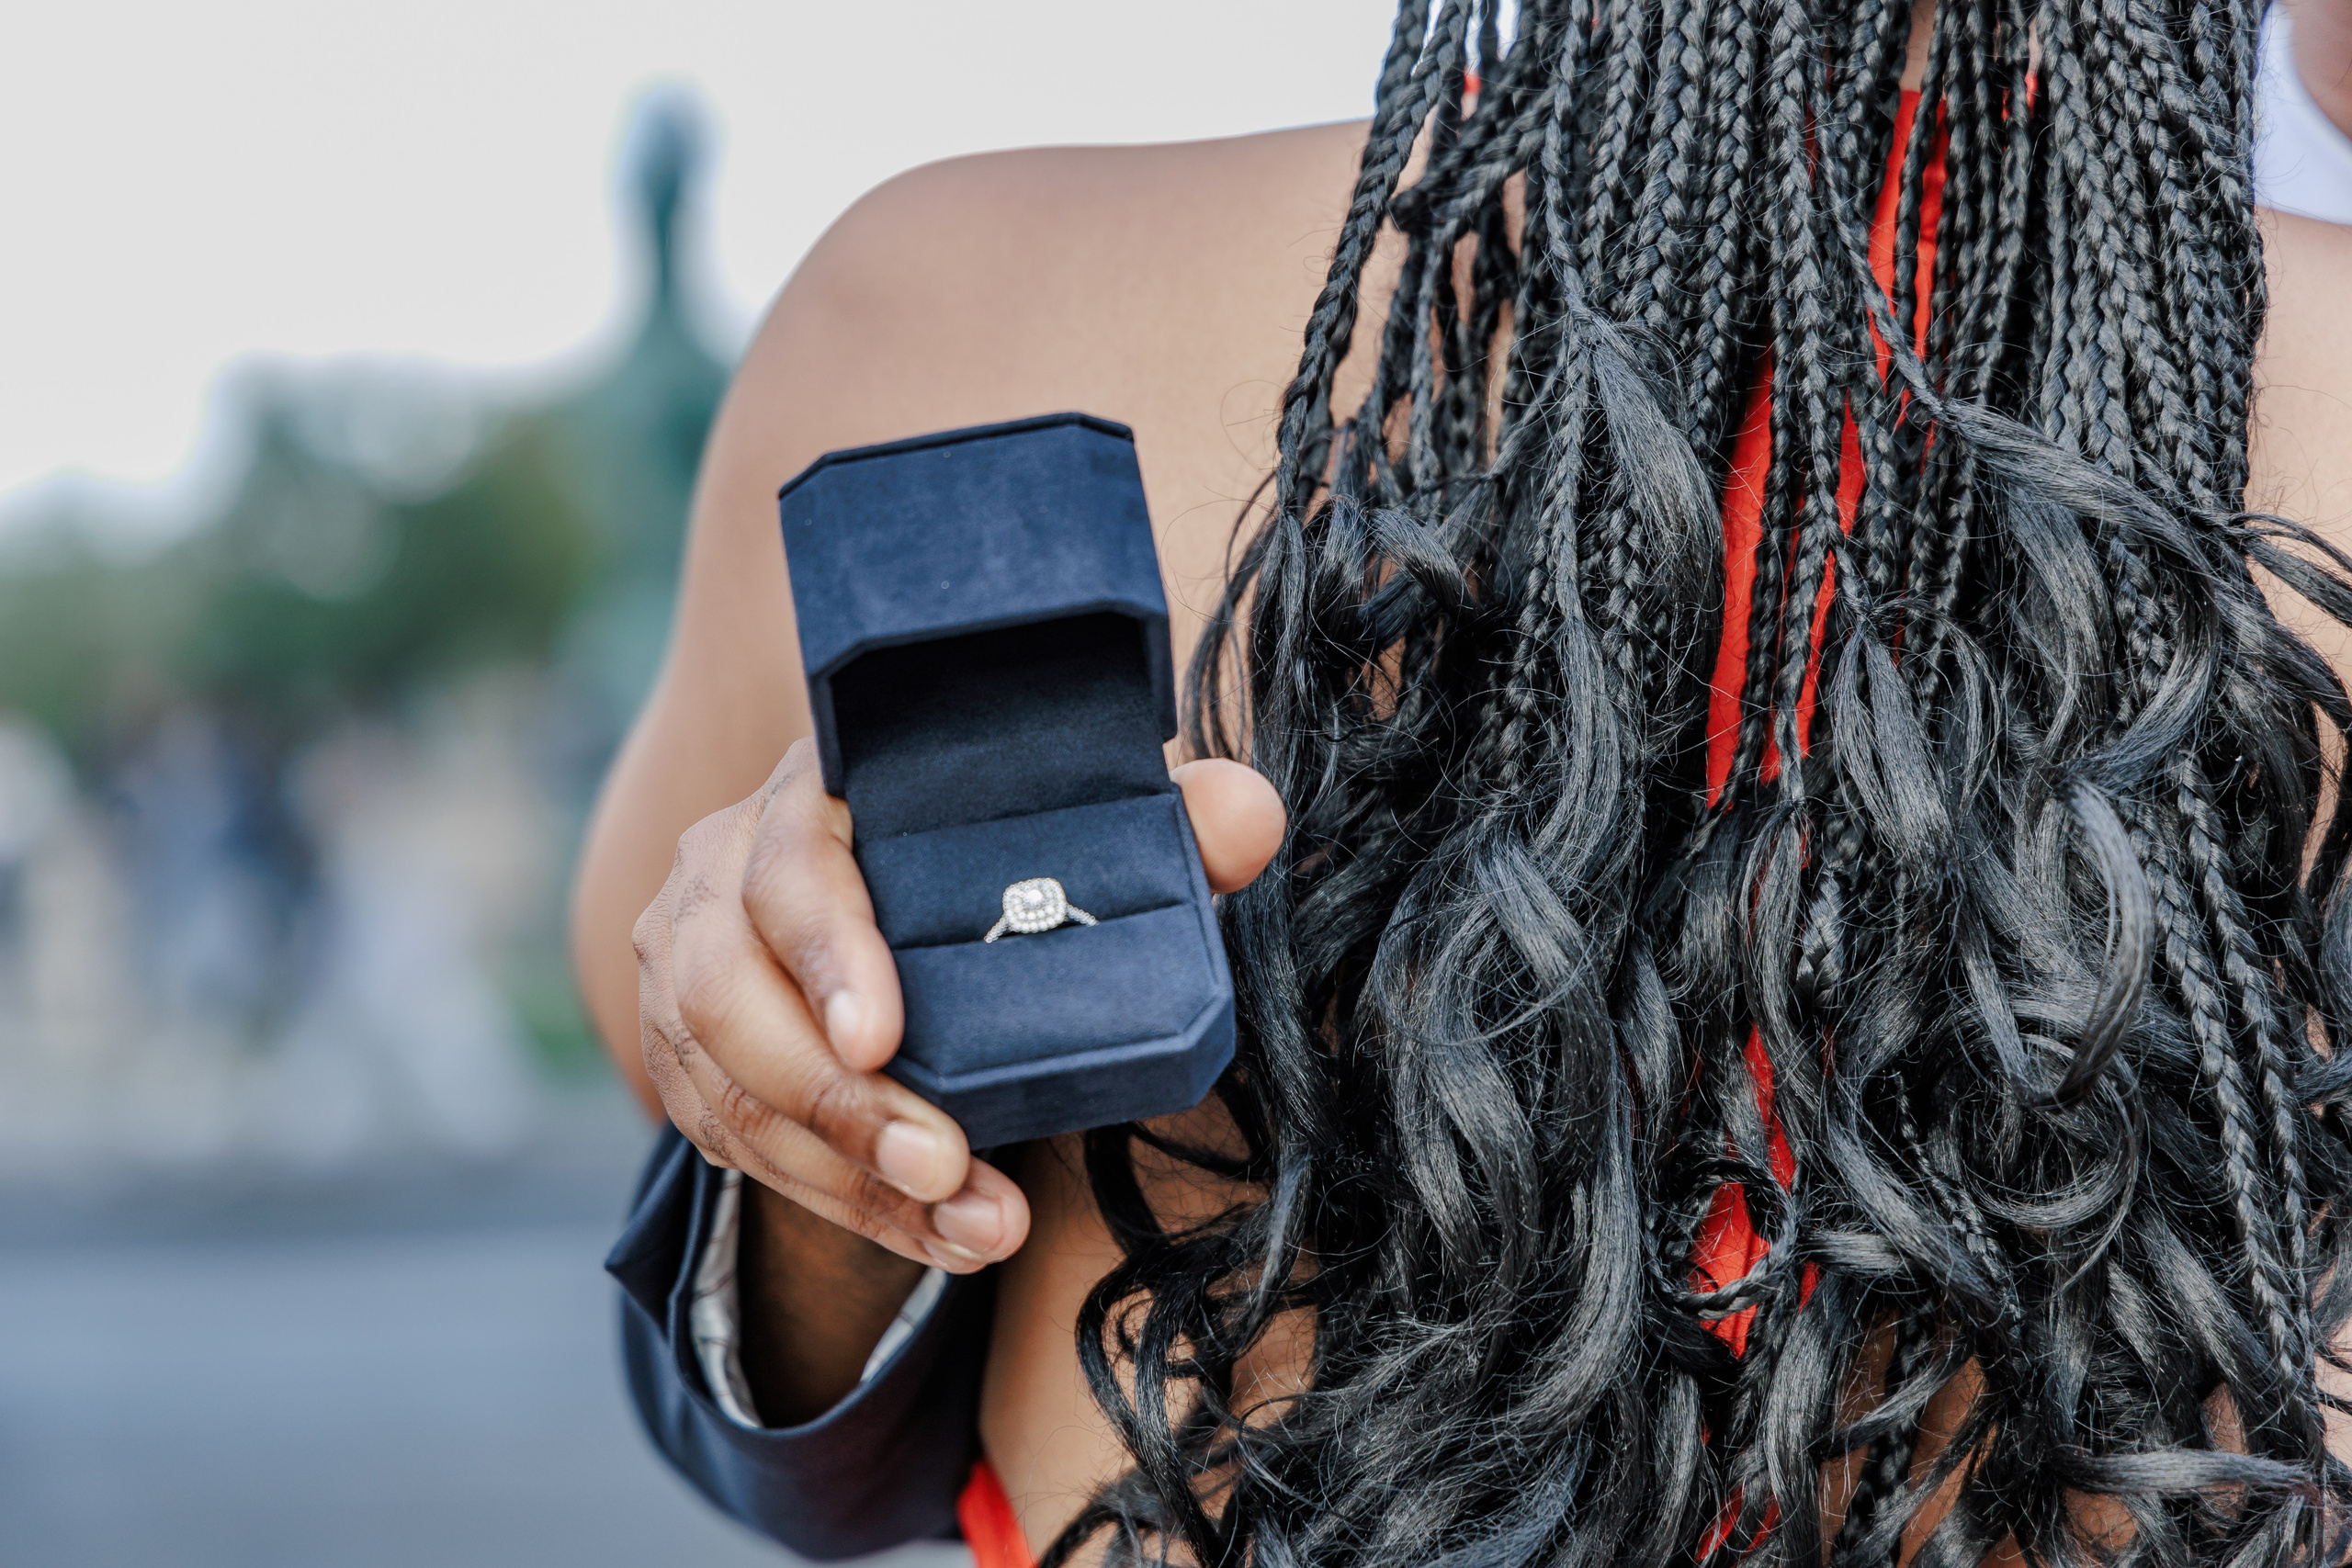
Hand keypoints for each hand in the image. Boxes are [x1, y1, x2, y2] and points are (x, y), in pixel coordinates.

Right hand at [633, 739, 1285, 1273]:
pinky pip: (739, 1148)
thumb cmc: (991, 855)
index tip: (886, 1039)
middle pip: (727, 993)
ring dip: (846, 1176)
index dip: (828, 952)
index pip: (793, 864)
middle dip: (837, 1102)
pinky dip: (843, 1207)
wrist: (904, 907)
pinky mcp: (691, 1060)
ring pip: (727, 1090)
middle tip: (946, 1168)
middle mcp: (721, 872)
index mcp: (815, 794)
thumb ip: (1170, 820)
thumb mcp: (1076, 830)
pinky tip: (939, 1236)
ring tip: (972, 1223)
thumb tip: (1251, 817)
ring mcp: (687, 969)